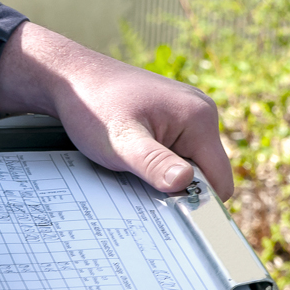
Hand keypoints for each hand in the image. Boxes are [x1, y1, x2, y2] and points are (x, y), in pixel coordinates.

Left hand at [0, 23, 233, 199]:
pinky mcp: (172, 118)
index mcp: (199, 118)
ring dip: (165, 177)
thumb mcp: (121, 142)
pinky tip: (132, 159)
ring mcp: (187, 114)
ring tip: (133, 170)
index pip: (220, 179)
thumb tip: (186, 182)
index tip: (168, 212)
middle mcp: (201, 113)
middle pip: (205, 174)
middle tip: (142, 190)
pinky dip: (157, 164)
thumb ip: (154, 163)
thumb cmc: (93, 106)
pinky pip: (175, 152)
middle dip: (178, 188)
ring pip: (188, 164)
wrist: (70, 78)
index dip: (199, 201)